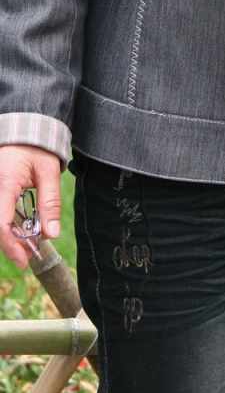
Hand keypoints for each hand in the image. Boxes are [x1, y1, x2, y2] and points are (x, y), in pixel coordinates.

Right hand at [0, 145, 62, 267]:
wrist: (21, 131)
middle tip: (28, 258)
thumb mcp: (49, 171)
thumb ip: (50, 202)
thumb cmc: (35, 148)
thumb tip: (51, 234)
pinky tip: (20, 233)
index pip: (2, 223)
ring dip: (8, 238)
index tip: (24, 260)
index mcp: (4, 183)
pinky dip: (6, 227)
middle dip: (10, 246)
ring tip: (27, 248)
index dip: (11, 245)